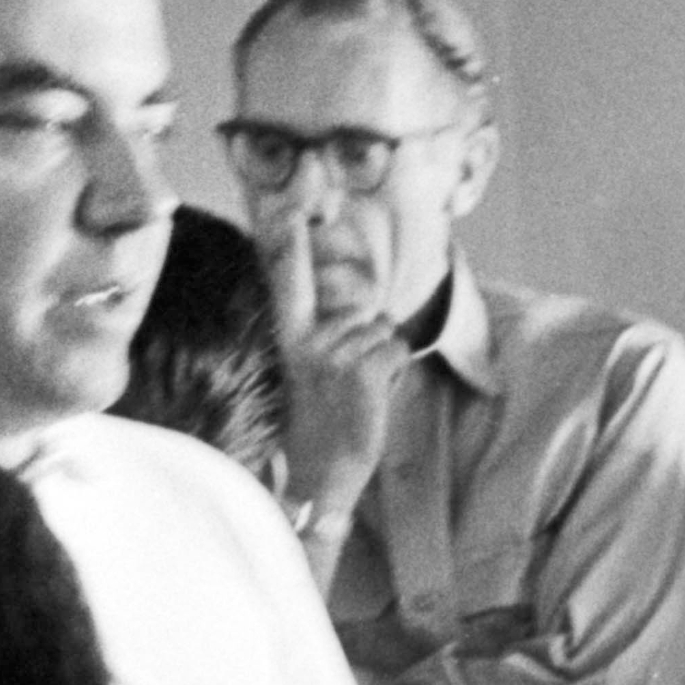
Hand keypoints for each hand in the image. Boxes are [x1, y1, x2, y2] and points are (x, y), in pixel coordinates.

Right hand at [261, 214, 404, 514]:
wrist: (319, 475)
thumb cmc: (320, 423)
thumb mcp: (311, 372)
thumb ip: (324, 337)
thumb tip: (362, 315)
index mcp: (289, 337)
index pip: (287, 281)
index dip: (289, 243)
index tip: (286, 209)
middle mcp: (309, 339)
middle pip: (365, 314)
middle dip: (370, 343)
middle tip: (347, 386)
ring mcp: (335, 354)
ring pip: (384, 332)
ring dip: (382, 363)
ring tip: (355, 396)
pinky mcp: (363, 371)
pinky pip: (397, 351)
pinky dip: (394, 375)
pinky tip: (370, 400)